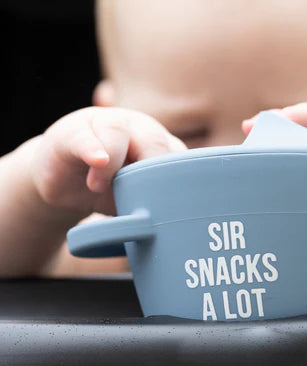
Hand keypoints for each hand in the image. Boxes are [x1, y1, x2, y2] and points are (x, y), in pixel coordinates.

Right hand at [30, 106, 185, 216]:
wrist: (63, 184)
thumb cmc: (109, 192)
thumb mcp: (136, 202)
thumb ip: (156, 207)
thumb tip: (173, 234)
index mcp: (161, 147)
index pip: (179, 157)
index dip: (180, 178)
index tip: (177, 205)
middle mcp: (137, 130)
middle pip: (154, 140)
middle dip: (153, 167)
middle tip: (145, 194)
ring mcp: (105, 125)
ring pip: (118, 131)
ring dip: (115, 161)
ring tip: (99, 188)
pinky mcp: (73, 132)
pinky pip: (84, 136)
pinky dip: (92, 148)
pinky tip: (98, 161)